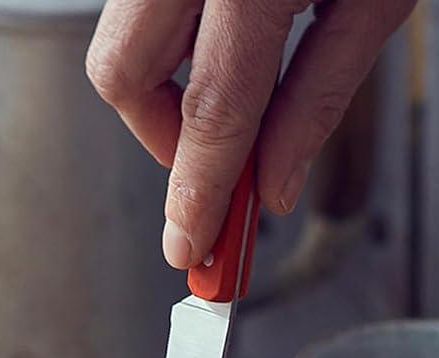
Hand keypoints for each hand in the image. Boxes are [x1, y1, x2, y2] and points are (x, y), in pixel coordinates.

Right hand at [87, 0, 413, 268]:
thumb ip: (321, 93)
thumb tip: (270, 184)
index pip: (211, 106)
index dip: (197, 191)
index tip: (192, 249)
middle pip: (123, 75)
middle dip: (163, 137)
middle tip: (218, 160)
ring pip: (117, 37)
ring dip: (162, 85)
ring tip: (231, 83)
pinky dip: (172, 32)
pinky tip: (225, 28)